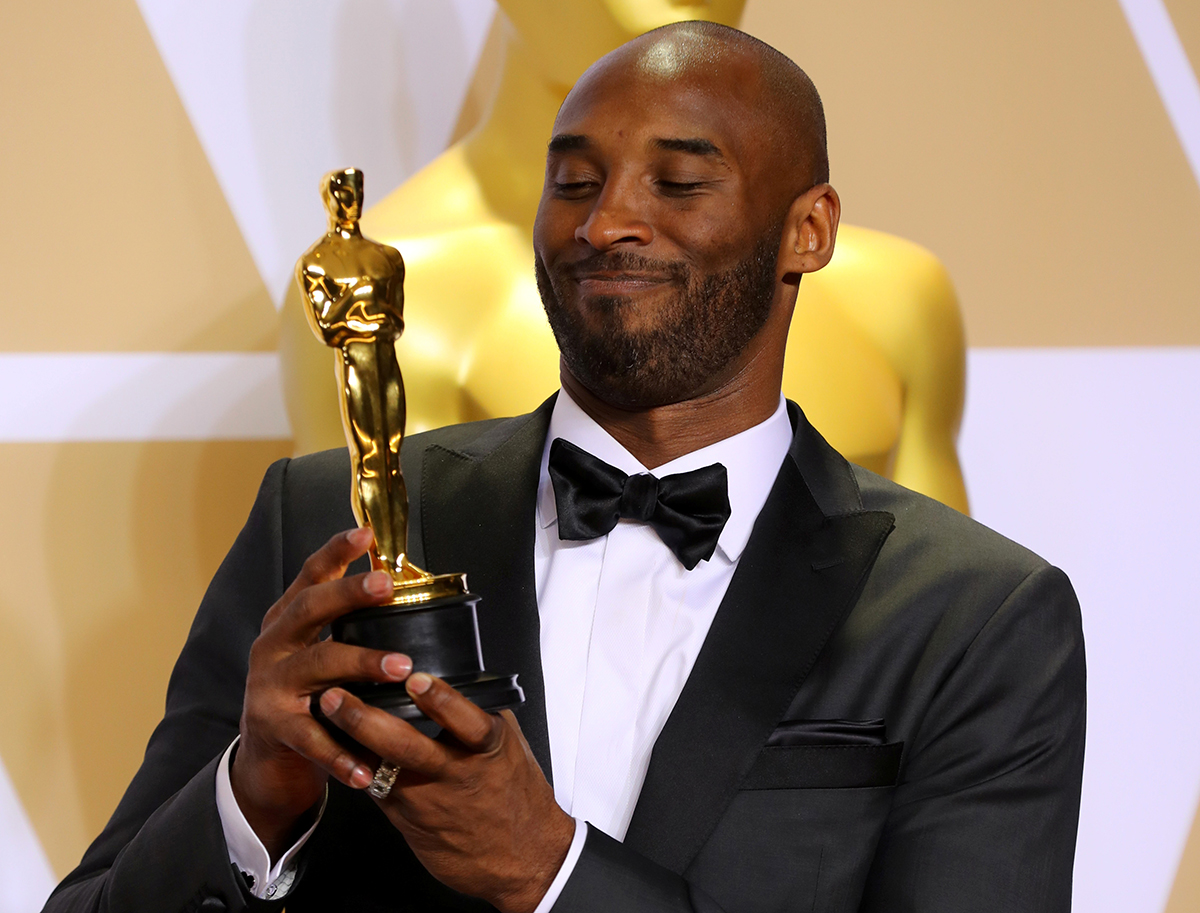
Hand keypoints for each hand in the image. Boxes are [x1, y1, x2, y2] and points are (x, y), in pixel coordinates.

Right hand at [231, 528, 409, 857]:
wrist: (266, 757)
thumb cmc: (308, 692)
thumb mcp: (319, 649)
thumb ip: (348, 622)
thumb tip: (401, 584)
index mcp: (287, 621)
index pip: (309, 576)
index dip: (335, 552)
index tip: (365, 533)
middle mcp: (273, 646)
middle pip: (308, 611)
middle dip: (347, 595)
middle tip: (386, 586)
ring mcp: (269, 686)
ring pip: (317, 667)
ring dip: (361, 664)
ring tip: (402, 667)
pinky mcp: (274, 728)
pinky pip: (313, 739)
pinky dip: (343, 754)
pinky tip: (370, 766)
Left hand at [319, 675, 574, 912]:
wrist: (526, 859)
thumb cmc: (517, 794)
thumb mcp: (509, 745)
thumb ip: (480, 713)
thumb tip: (449, 678)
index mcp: (488, 749)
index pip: (466, 721)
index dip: (440, 699)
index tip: (415, 678)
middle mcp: (456, 773)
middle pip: (406, 746)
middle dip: (365, 718)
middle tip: (336, 695)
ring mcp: (429, 800)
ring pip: (380, 768)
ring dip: (348, 741)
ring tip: (325, 713)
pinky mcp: (408, 820)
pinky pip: (375, 788)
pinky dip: (355, 764)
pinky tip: (334, 743)